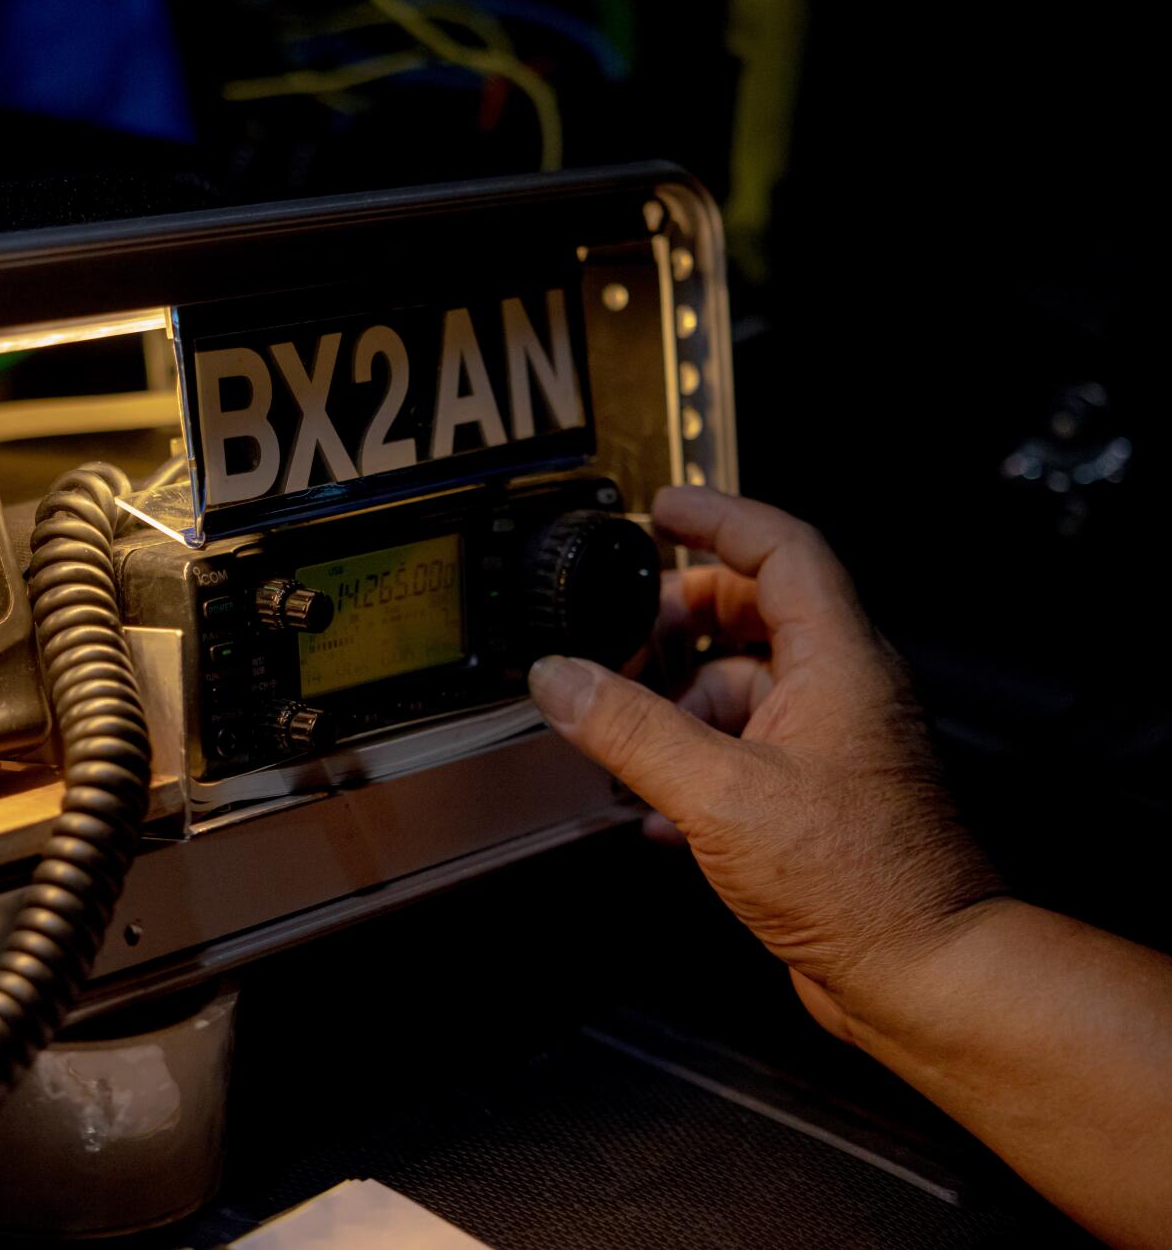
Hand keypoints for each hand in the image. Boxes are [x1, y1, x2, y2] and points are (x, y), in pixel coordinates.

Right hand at [528, 486, 1005, 1039]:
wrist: (923, 972)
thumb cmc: (858, 882)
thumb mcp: (720, 794)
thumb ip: (631, 730)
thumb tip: (560, 678)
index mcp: (838, 661)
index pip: (782, 549)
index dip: (718, 518)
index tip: (662, 510)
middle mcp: (842, 692)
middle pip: (754, 612)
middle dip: (678, 620)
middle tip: (618, 639)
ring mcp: (832, 746)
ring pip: (742, 687)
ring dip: (676, 703)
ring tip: (621, 736)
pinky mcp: (817, 800)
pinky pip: (743, 751)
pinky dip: (691, 762)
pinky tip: (651, 810)